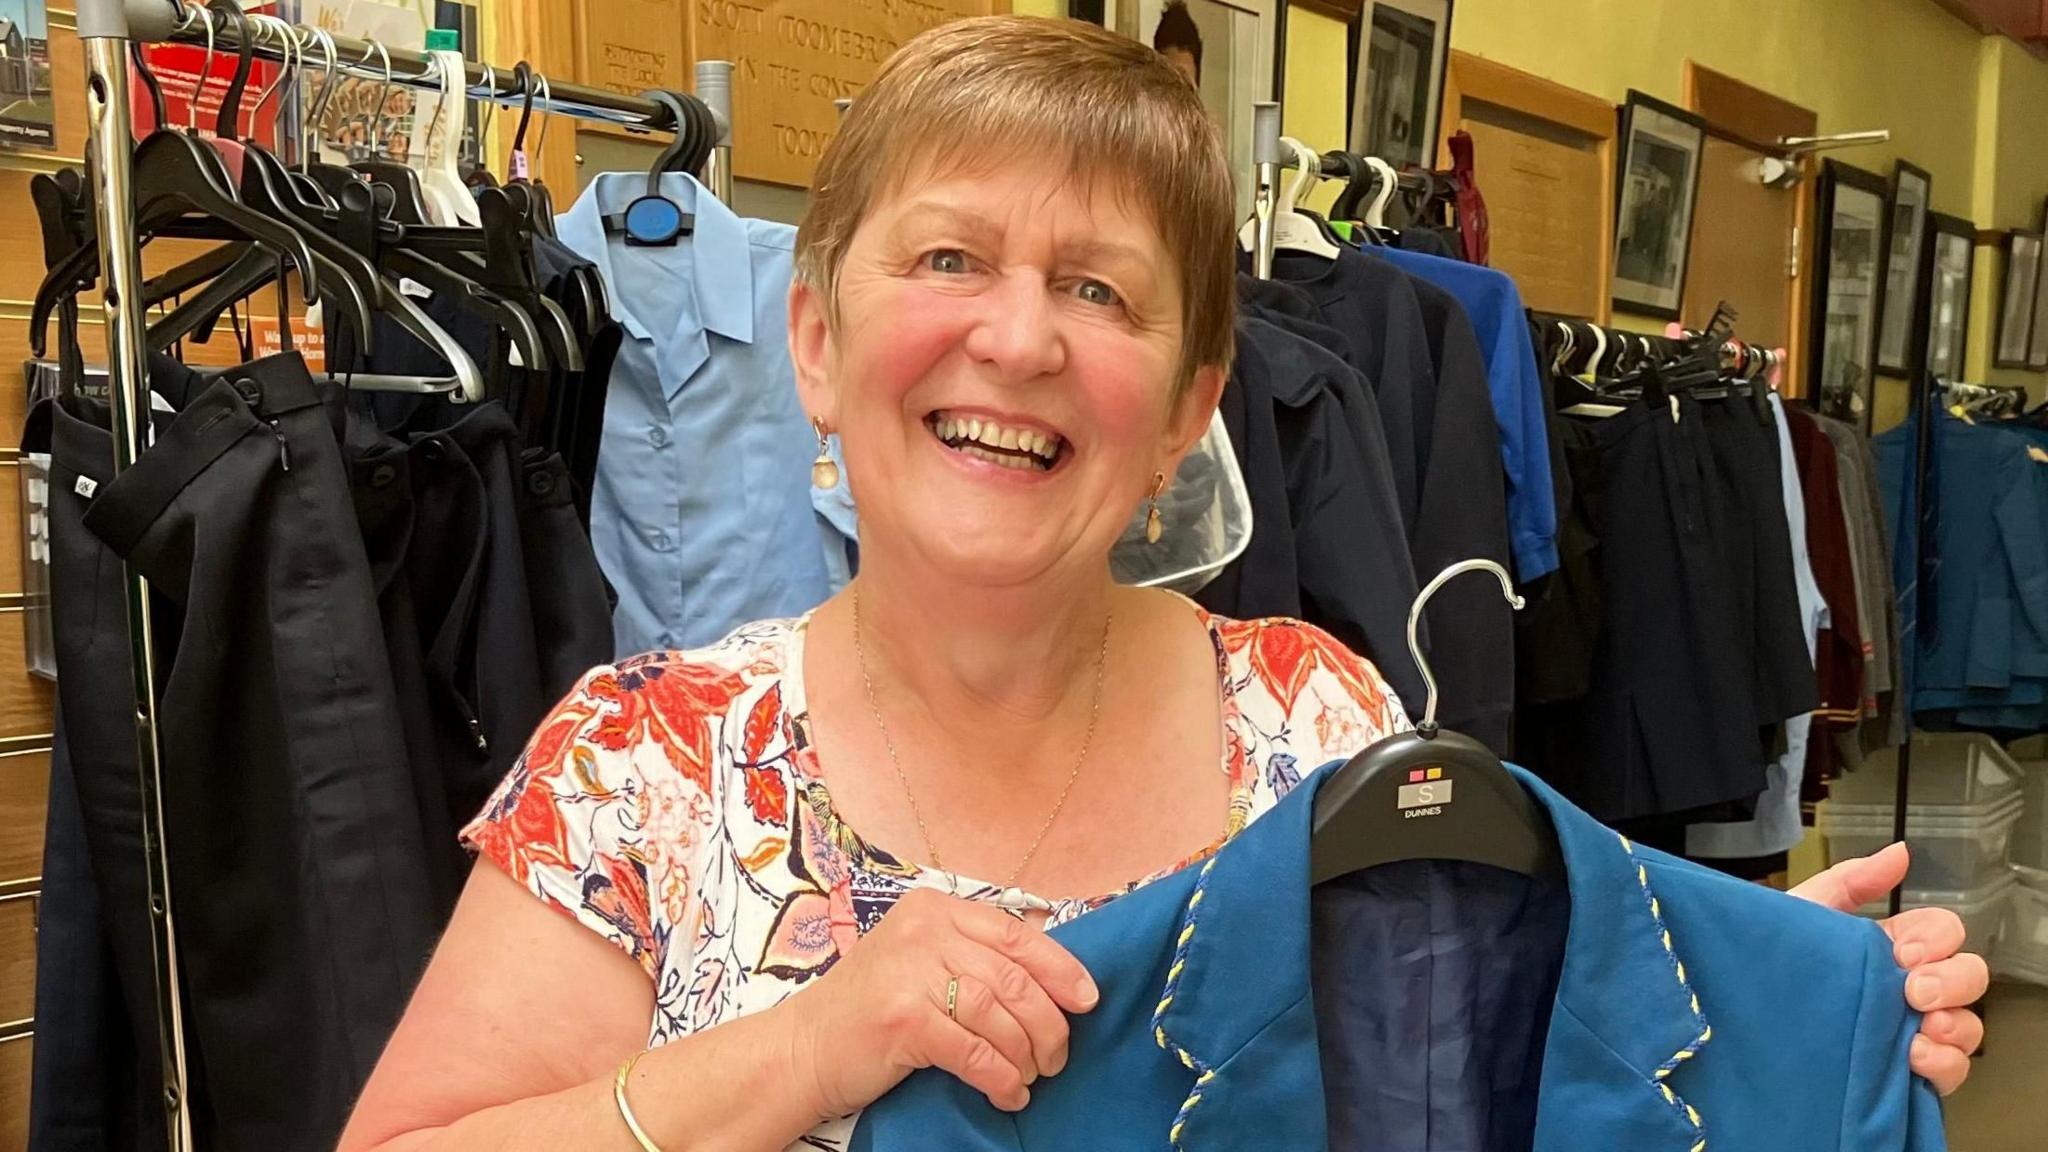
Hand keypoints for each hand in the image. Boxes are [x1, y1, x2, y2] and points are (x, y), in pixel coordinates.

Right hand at [781, 888, 1099, 1120]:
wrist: (803, 1049)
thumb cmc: (871, 1010)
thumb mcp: (920, 962)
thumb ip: (973, 956)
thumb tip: (1055, 975)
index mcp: (934, 910)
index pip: (1015, 934)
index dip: (1060, 969)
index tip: (1087, 1000)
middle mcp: (923, 931)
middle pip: (1014, 978)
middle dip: (1047, 1024)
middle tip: (1056, 1056)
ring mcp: (910, 972)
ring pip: (999, 1016)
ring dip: (1026, 1055)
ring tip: (1031, 1077)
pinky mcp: (902, 1018)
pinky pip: (974, 1051)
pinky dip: (1000, 1077)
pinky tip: (1007, 1092)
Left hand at [1789, 842, 1988, 1094]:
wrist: (1733, 1019)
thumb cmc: (1765, 965)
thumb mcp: (1802, 914)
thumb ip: (1848, 882)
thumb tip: (1901, 852)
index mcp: (1886, 948)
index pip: (1942, 932)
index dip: (1935, 937)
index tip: (1903, 952)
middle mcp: (1905, 989)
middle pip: (1967, 975)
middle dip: (1952, 979)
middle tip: (1914, 990)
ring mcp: (1910, 1032)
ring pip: (1967, 1025)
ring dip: (1955, 1024)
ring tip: (1922, 1028)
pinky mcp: (1904, 1074)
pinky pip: (1951, 1072)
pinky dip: (1944, 1064)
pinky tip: (1914, 1058)